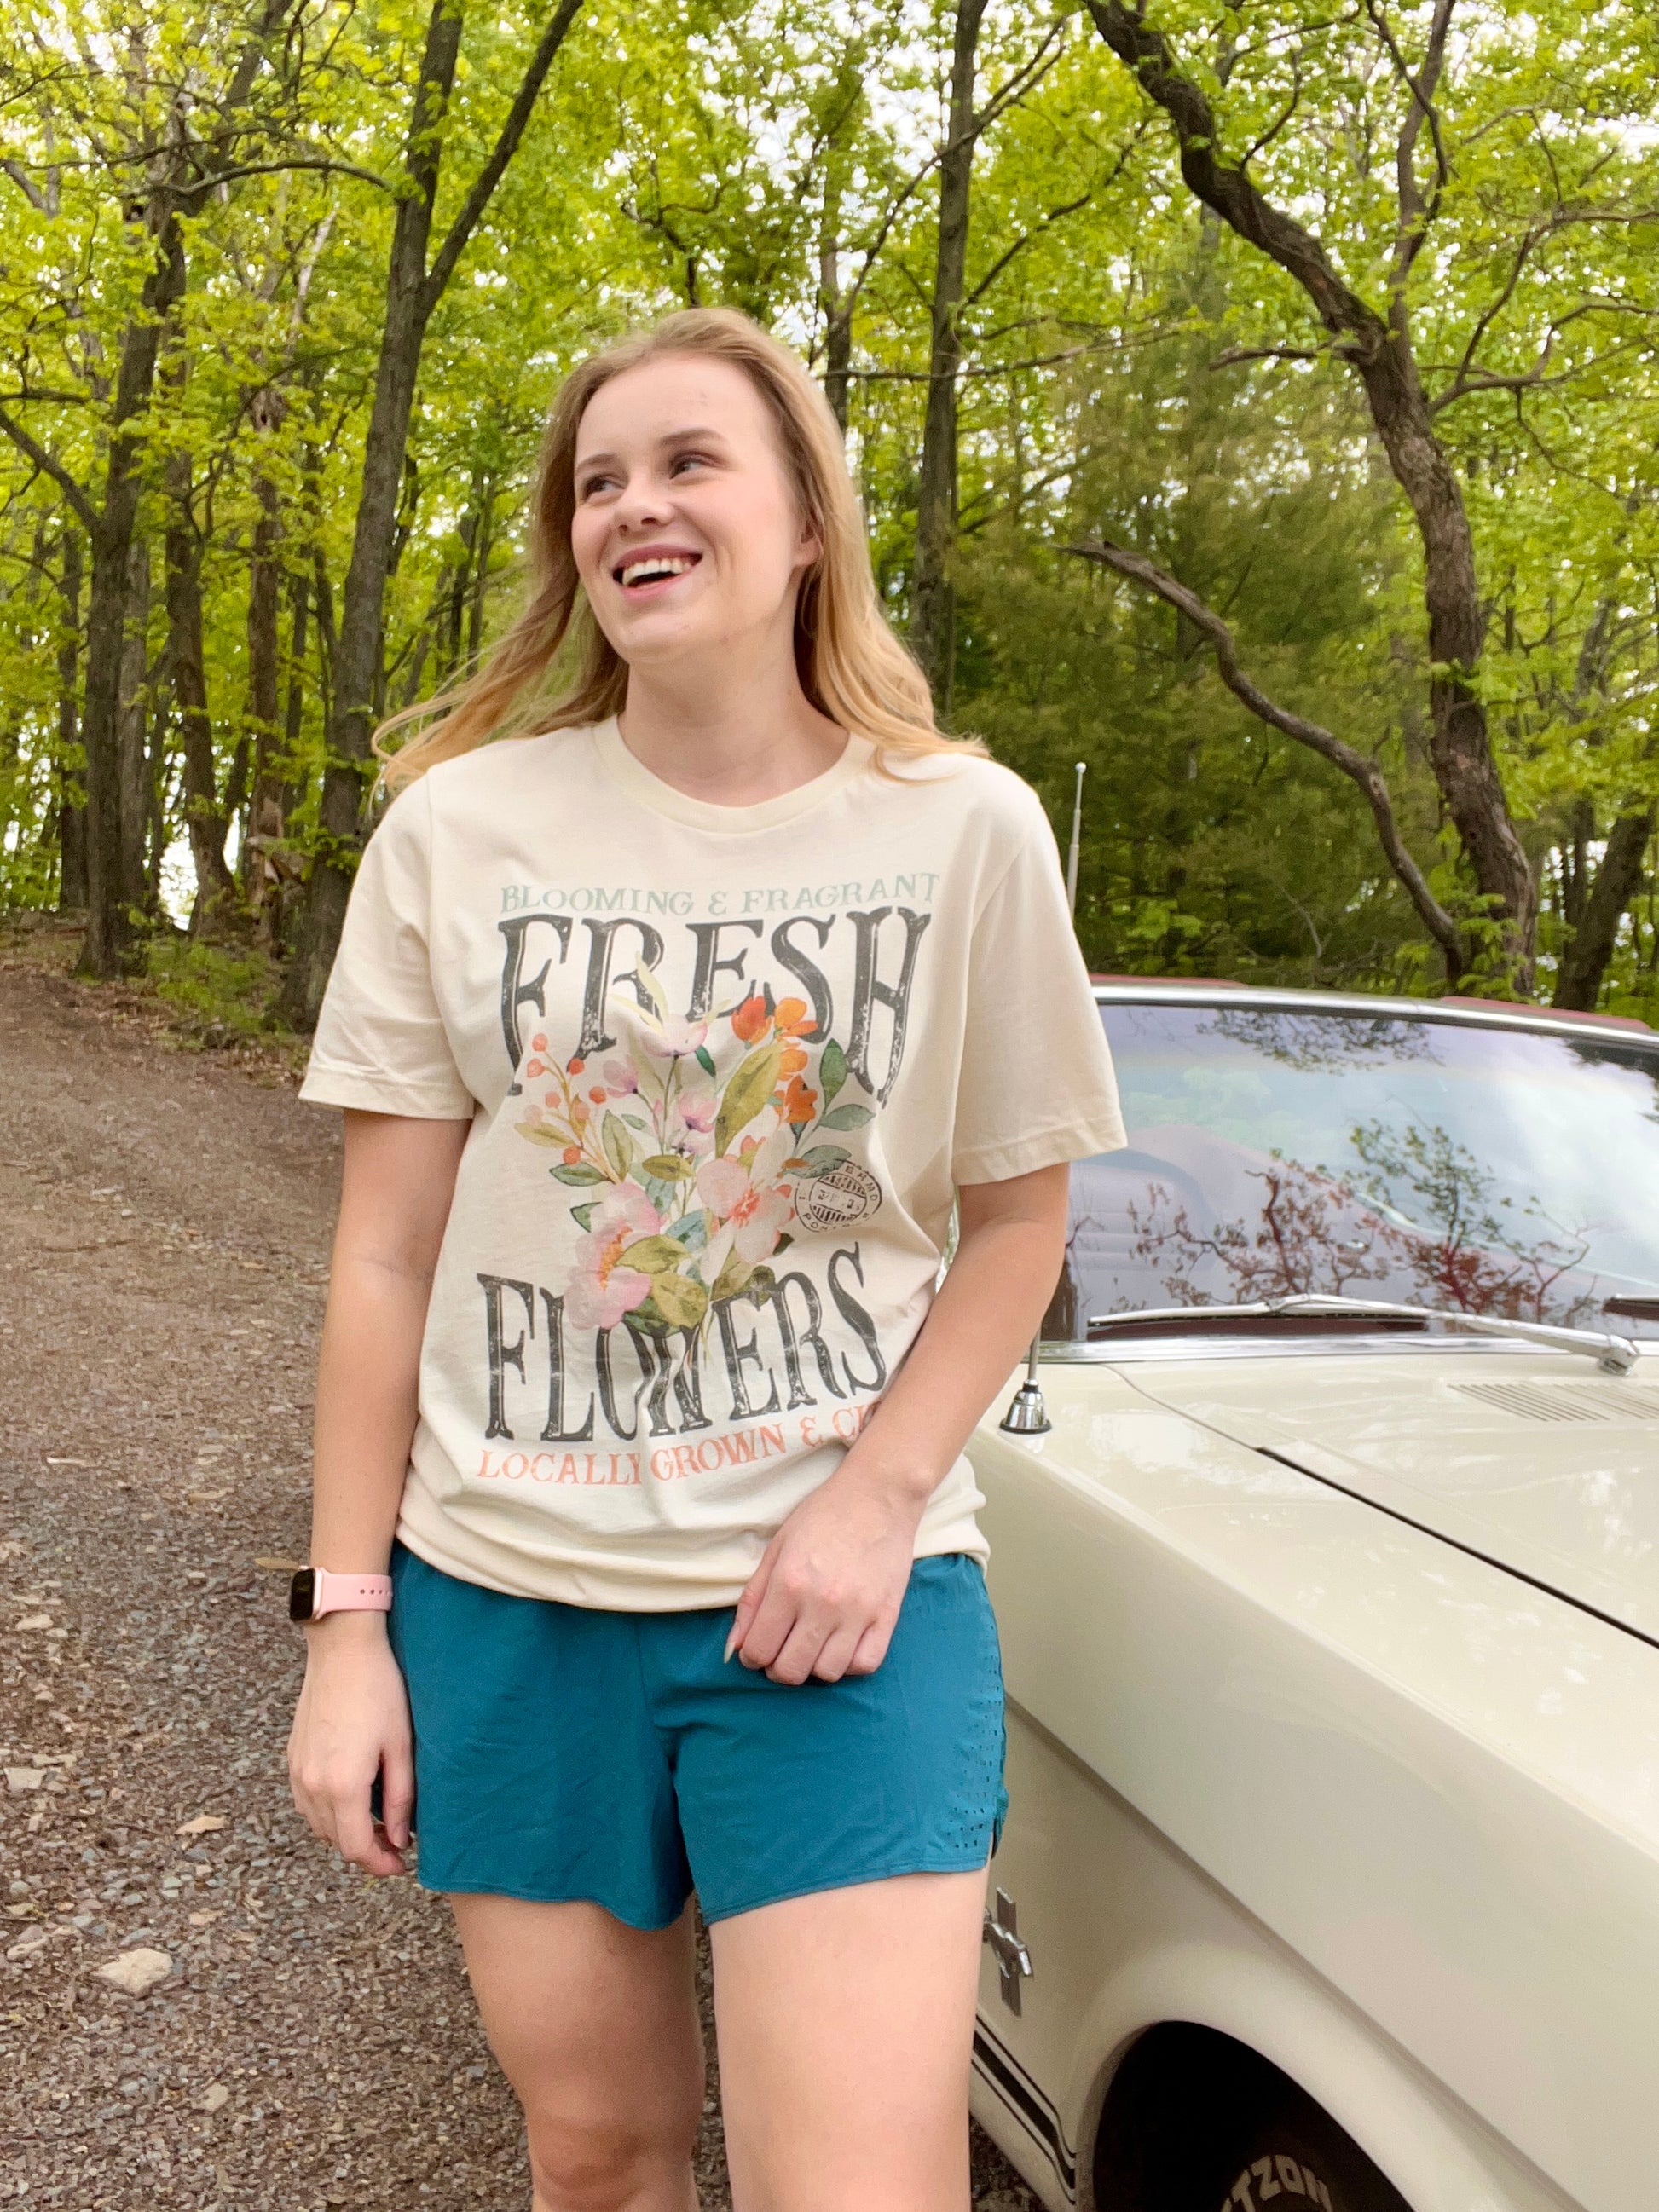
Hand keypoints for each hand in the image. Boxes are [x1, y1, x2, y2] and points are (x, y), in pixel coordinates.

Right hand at [287, 1615, 413, 1876]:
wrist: (342, 1649)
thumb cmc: (380, 1691)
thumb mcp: (401, 1746)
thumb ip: (400, 1798)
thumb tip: (400, 1838)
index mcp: (342, 1785)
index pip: (357, 1848)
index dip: (380, 1864)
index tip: (402, 1865)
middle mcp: (313, 1785)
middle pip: (335, 1841)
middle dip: (366, 1850)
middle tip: (396, 1843)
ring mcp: (298, 1772)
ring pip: (318, 1825)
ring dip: (345, 1832)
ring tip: (377, 1821)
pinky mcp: (292, 1757)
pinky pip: (306, 1802)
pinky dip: (327, 1812)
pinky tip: (351, 1798)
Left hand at [726, 1460, 925, 1684]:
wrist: (878, 1495)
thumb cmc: (823, 1516)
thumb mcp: (777, 1548)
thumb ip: (753, 1599)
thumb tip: (734, 1647)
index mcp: (789, 1583)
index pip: (759, 1650)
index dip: (752, 1656)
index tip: (758, 1649)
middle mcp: (822, 1603)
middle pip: (790, 1670)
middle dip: (778, 1668)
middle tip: (782, 1650)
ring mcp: (858, 1612)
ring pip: (826, 1673)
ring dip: (813, 1666)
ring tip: (813, 1645)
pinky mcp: (888, 1615)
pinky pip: (865, 1665)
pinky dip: (849, 1664)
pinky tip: (841, 1645)